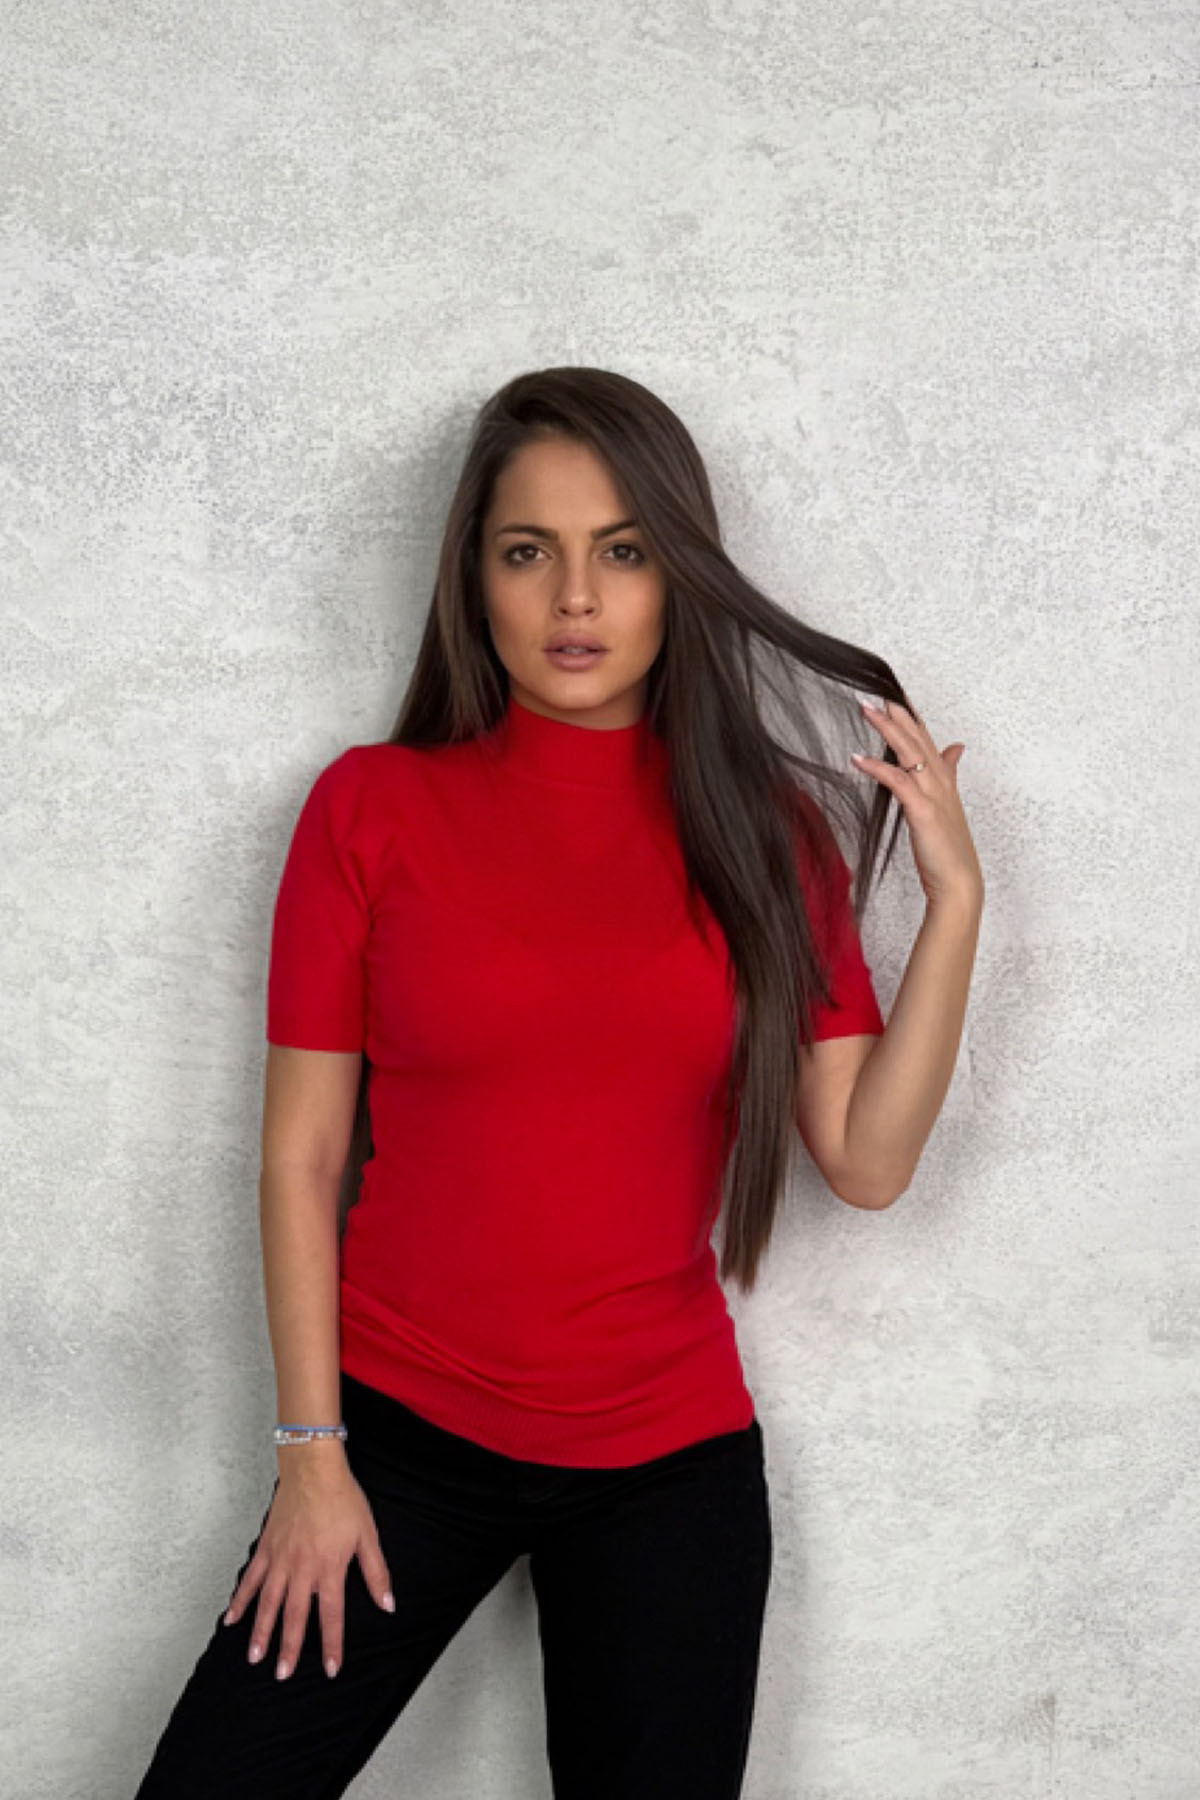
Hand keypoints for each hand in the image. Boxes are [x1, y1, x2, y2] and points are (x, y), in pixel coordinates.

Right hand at [221, 1460, 394, 1680]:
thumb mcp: (368, 1535)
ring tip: (255, 1658)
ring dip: (261, 1632)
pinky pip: (250, 1579)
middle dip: (289, 1648)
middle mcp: (302, 1569)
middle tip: (283, 1675)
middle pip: (295, 1616)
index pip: (332, 1615)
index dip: (333, 1644)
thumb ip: (376, 1573)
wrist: (313, 1468)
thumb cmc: (343, 1498)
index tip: (332, 1669)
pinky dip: (239, 1600)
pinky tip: (231, 1619)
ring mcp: (280, 1560)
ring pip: (267, 1603)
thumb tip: (387, 1604)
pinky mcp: (266, 1548)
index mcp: (329, 1568)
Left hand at [851, 698, 983, 909]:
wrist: (959, 883)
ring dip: (887, 729)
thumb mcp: (947, 806)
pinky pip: (898, 782)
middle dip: (898, 714)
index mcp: (944, 781)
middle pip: (918, 739)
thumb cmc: (948, 851)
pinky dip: (878, 767)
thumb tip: (956, 749)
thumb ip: (949, 773)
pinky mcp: (924, 812)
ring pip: (909, 753)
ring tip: (866, 710)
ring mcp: (934, 796)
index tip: (896, 696)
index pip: (927, 740)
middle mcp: (941, 783)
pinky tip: (857, 758)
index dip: (911, 718)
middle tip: (877, 691)